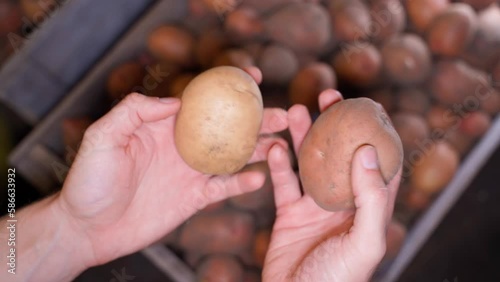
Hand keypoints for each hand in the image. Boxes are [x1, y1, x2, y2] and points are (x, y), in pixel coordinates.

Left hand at [54, 67, 287, 266]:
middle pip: (228, 128)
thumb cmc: (90, 181)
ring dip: (259, 149)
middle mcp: (184, 146)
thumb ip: (134, 112)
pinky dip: (243, 183)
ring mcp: (191, 172)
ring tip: (282, 142)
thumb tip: (177, 101)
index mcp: (165, 126)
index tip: (253, 75)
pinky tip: (259, 177)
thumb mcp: (102, 137)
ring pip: (233, 156)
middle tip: (285, 114)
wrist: (89, 228)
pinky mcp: (194, 198)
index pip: (202, 100)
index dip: (228, 86)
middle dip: (258, 119)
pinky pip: (224, 188)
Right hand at [263, 90, 401, 281]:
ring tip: (295, 111)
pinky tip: (274, 148)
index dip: (373, 132)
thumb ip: (371, 199)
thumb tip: (368, 152)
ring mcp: (314, 207)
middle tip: (327, 95)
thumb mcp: (363, 242)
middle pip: (339, 154)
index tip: (365, 105)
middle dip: (335, 124)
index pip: (378, 163)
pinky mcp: (289, 214)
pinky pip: (283, 183)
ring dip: (302, 137)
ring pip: (309, 163)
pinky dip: (278, 165)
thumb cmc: (337, 280)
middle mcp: (342, 202)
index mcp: (368, 208)